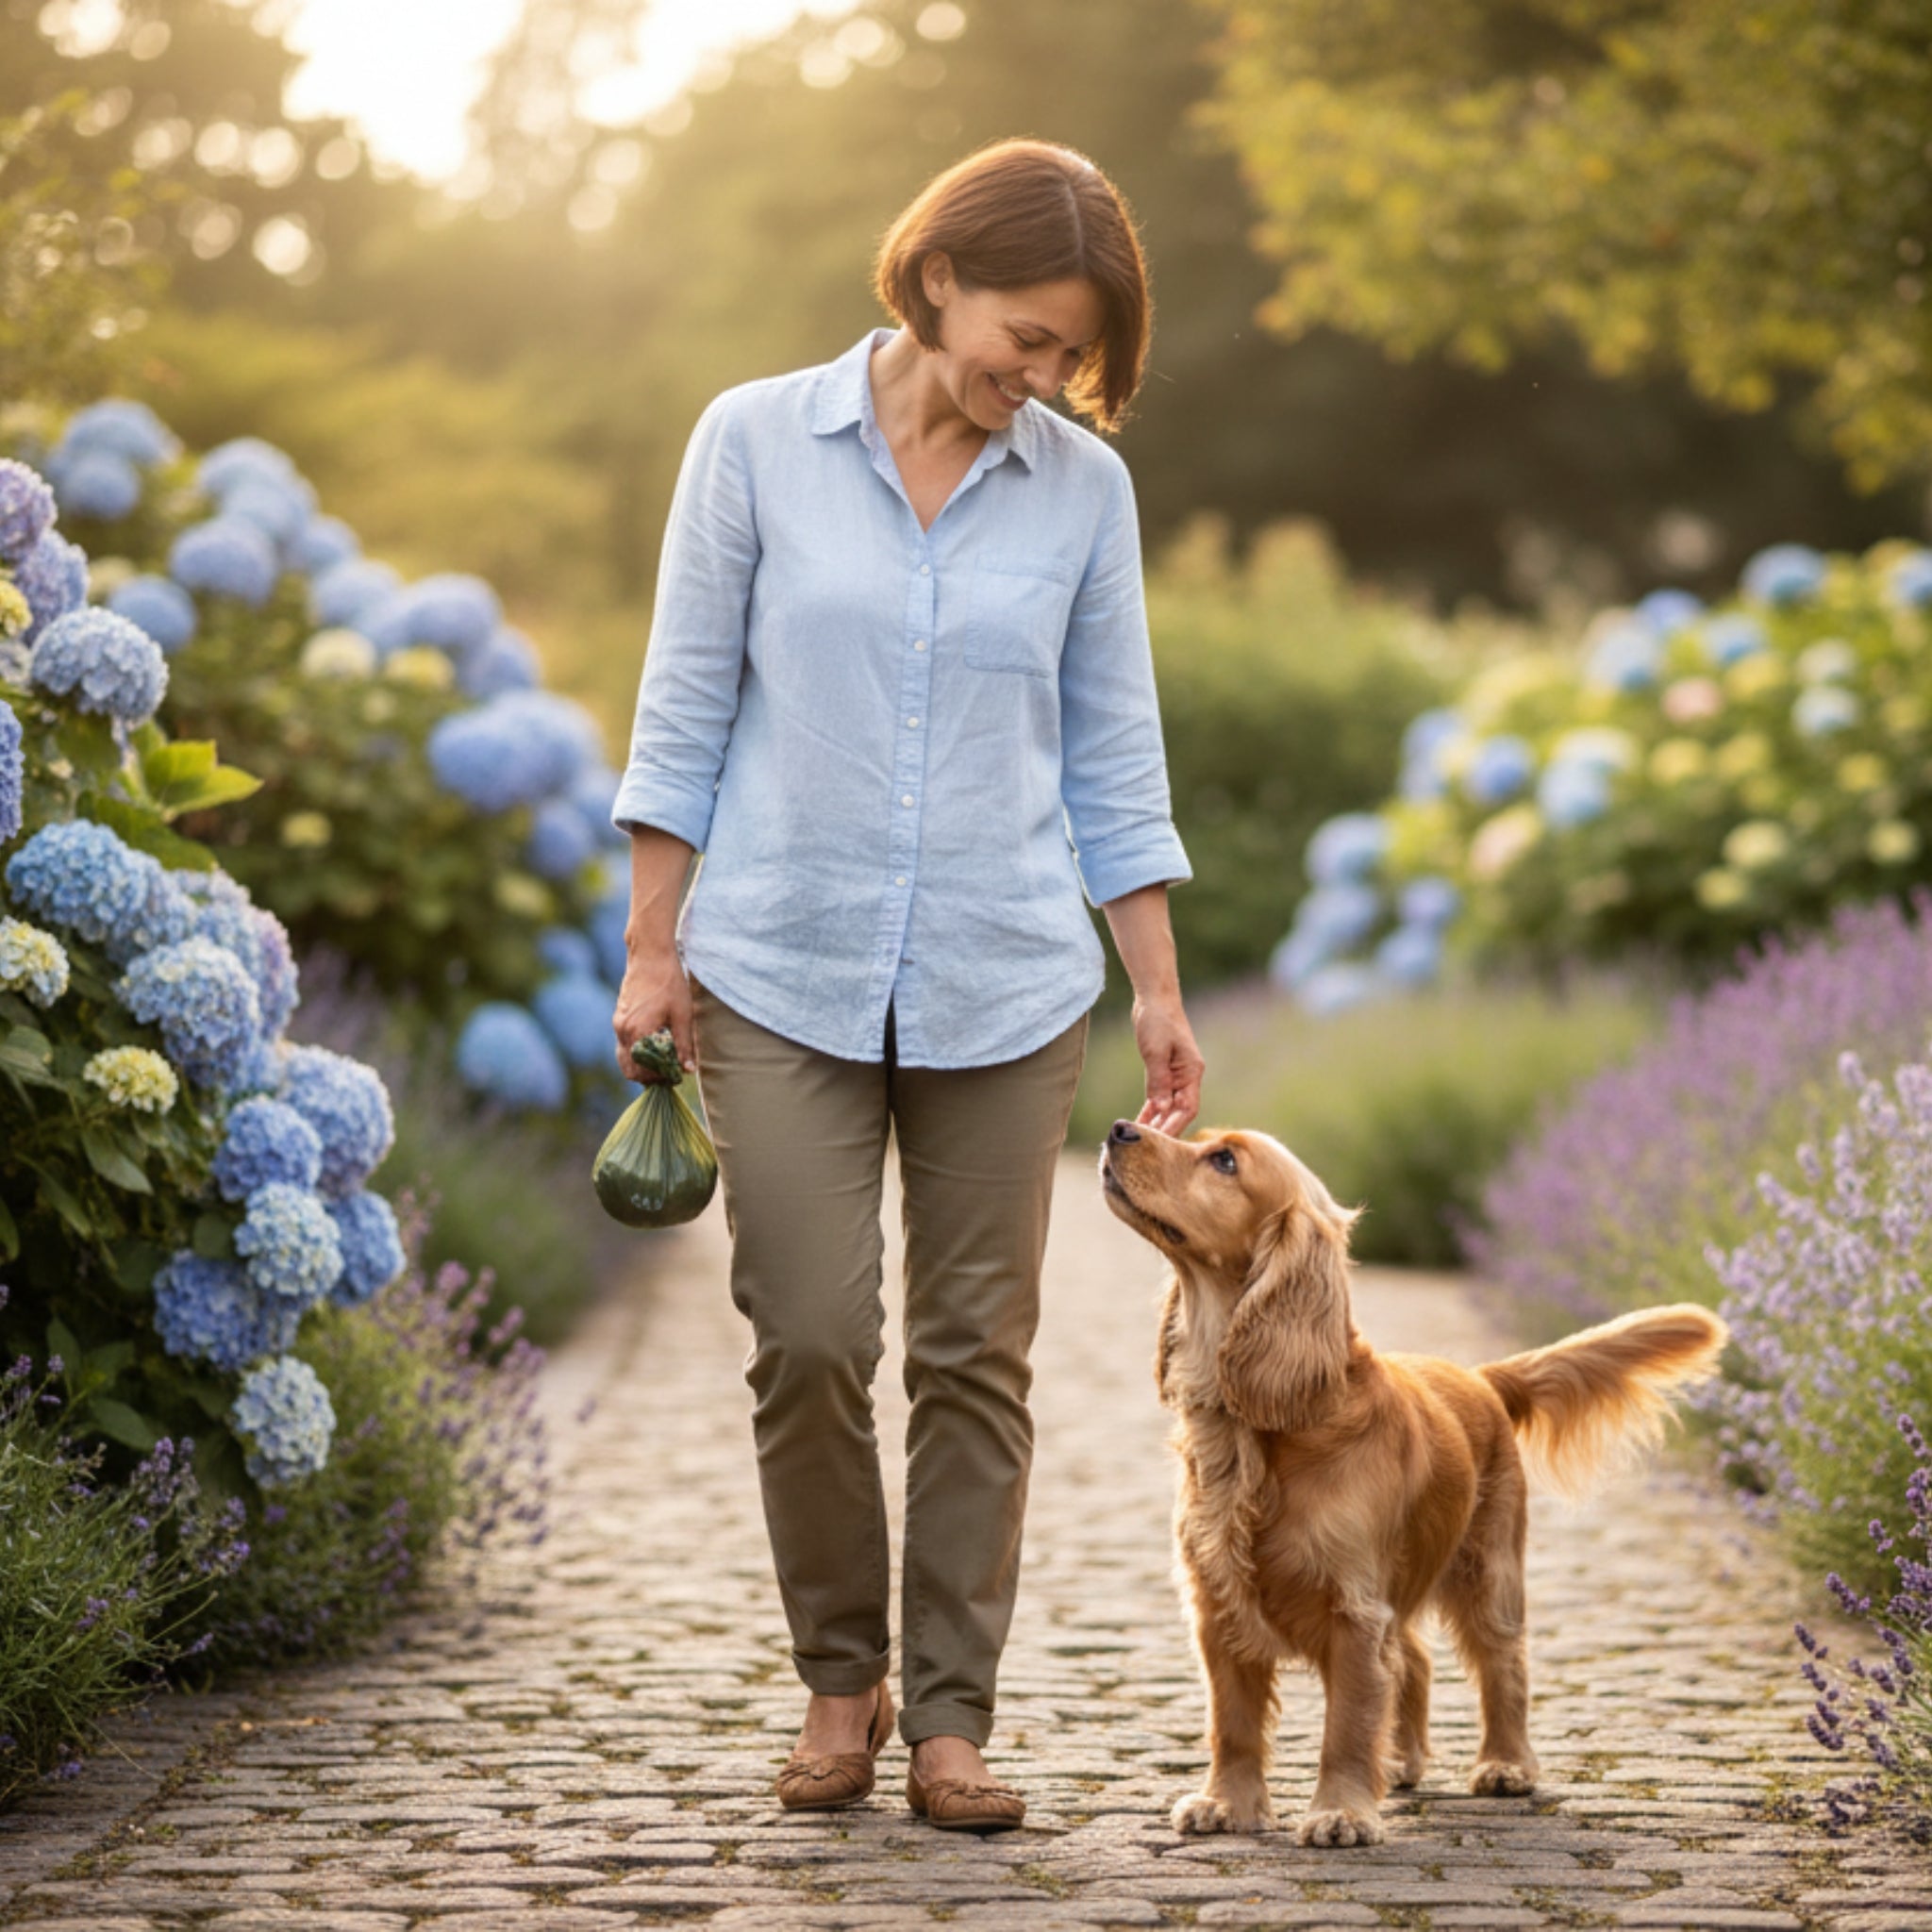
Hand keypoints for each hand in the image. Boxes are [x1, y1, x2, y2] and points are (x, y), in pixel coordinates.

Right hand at [612, 948, 696, 1083]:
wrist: (650, 956)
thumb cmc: (669, 983)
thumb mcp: (682, 1015)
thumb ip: (684, 1044)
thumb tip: (688, 1070)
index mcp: (637, 1032)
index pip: (644, 1071)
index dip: (661, 1077)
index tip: (677, 1075)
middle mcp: (622, 1031)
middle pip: (630, 1070)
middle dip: (649, 1076)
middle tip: (670, 1072)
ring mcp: (618, 1024)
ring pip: (624, 1059)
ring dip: (641, 1066)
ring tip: (663, 1062)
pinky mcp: (619, 1018)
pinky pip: (624, 1045)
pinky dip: (636, 1053)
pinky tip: (654, 1047)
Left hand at [1132, 991, 1202, 1134]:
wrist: (1154, 999)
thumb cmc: (1158, 1021)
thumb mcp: (1156, 1051)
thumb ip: (1158, 1081)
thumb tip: (1160, 1109)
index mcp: (1192, 1071)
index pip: (1188, 1107)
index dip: (1175, 1125)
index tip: (1162, 1141)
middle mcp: (1187, 1076)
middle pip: (1179, 1110)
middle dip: (1165, 1128)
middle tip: (1148, 1147)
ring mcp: (1175, 1075)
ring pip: (1167, 1106)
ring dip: (1156, 1122)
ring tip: (1142, 1141)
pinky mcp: (1162, 1072)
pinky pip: (1158, 1096)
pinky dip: (1150, 1110)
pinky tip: (1140, 1123)